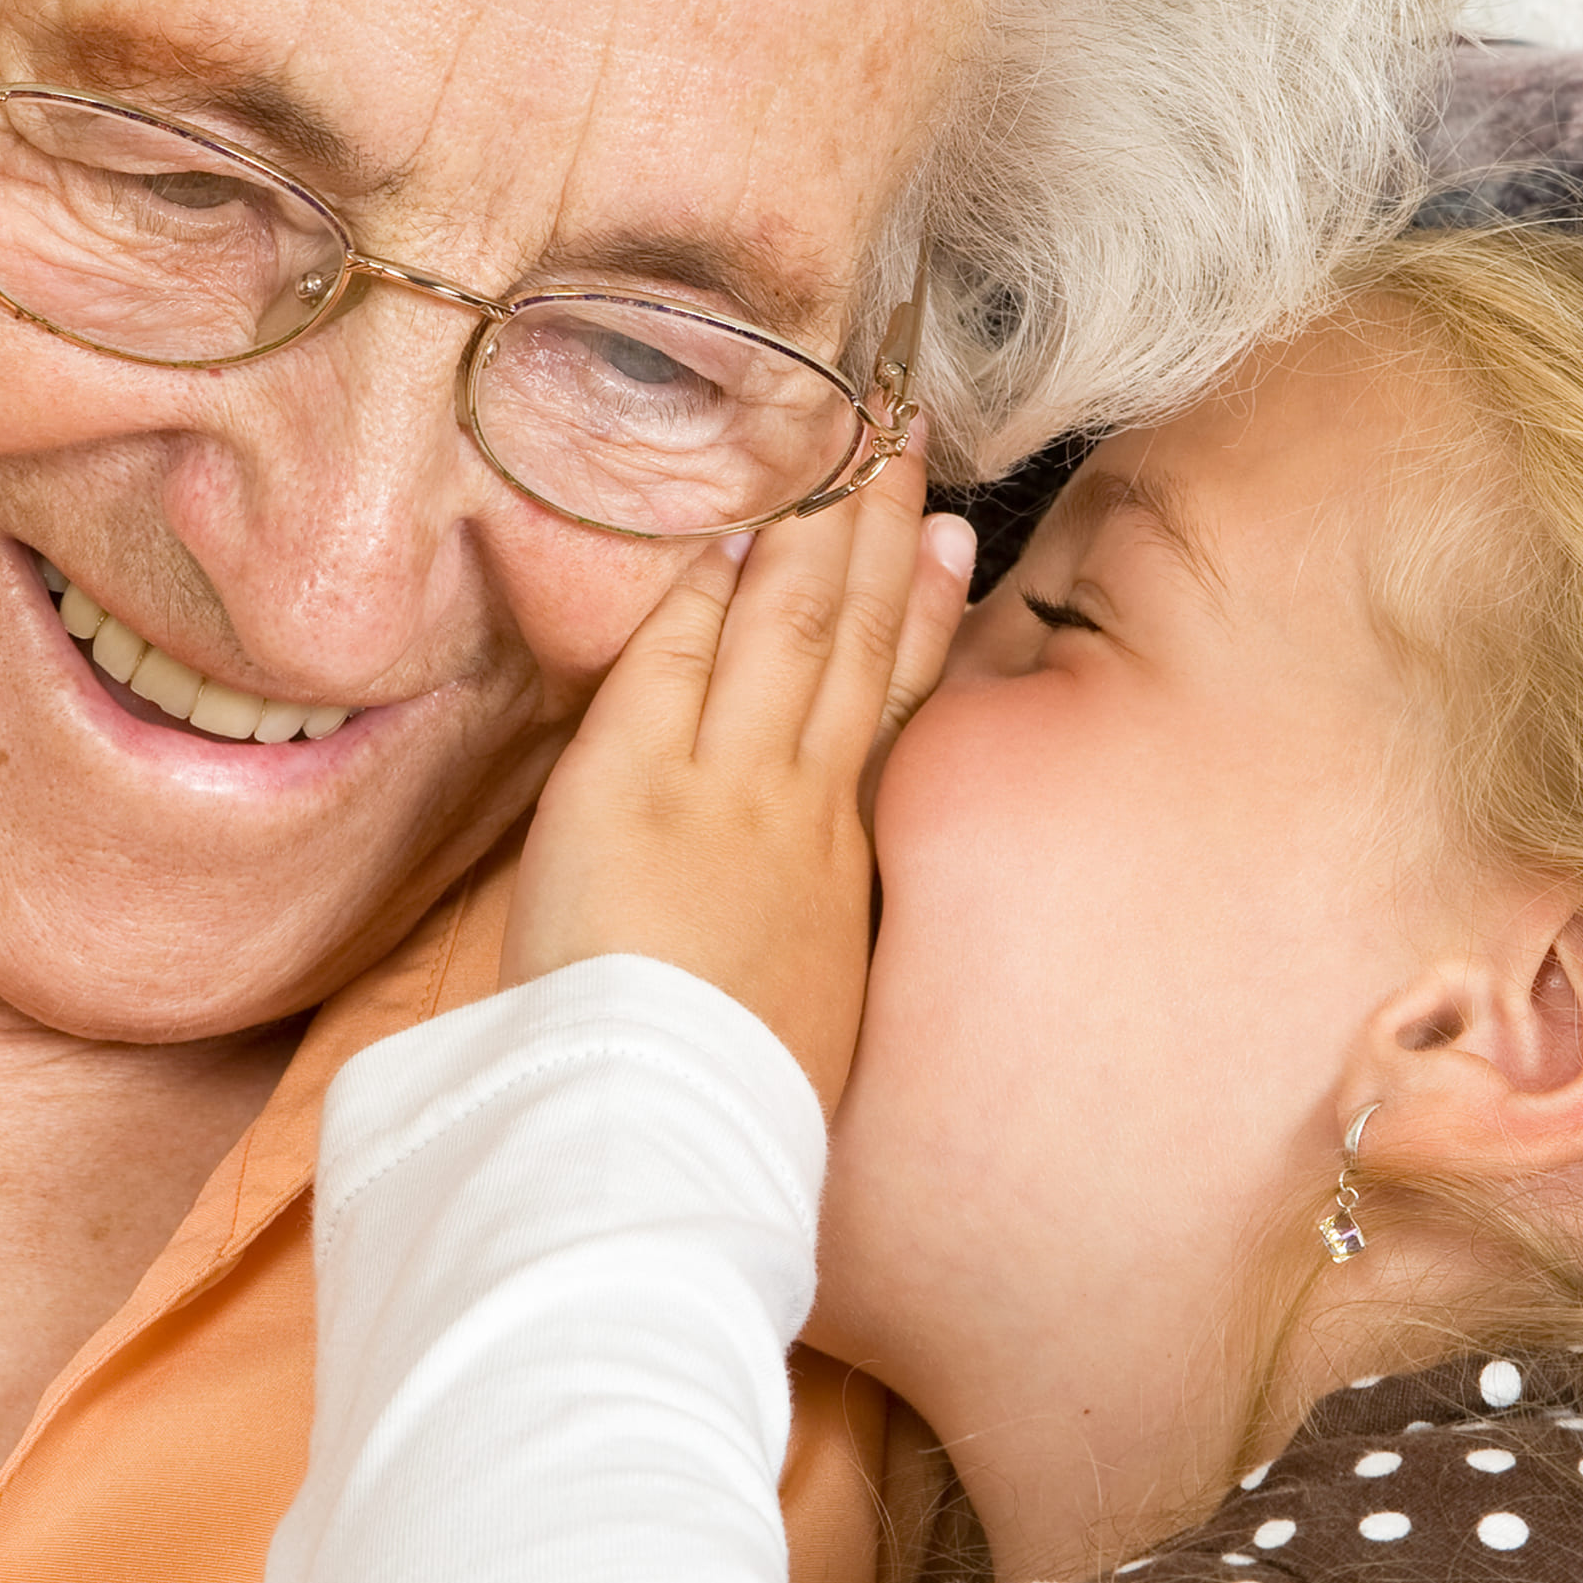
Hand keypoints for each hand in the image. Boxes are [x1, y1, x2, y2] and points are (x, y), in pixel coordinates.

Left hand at [502, 447, 974, 1105]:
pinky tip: (726, 529)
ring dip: (814, 532)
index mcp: (845, 872)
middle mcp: (802, 812)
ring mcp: (725, 788)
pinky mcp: (634, 784)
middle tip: (904, 446)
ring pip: (788, 631)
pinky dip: (704, 589)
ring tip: (841, 444)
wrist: (678, 1138)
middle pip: (854, 646)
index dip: (923, 623)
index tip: (948, 550)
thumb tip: (807, 938)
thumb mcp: (809, 1025)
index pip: (892, 716)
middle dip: (879, 540)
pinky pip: (674, 659)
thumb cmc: (730, 1112)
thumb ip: (810, 949)